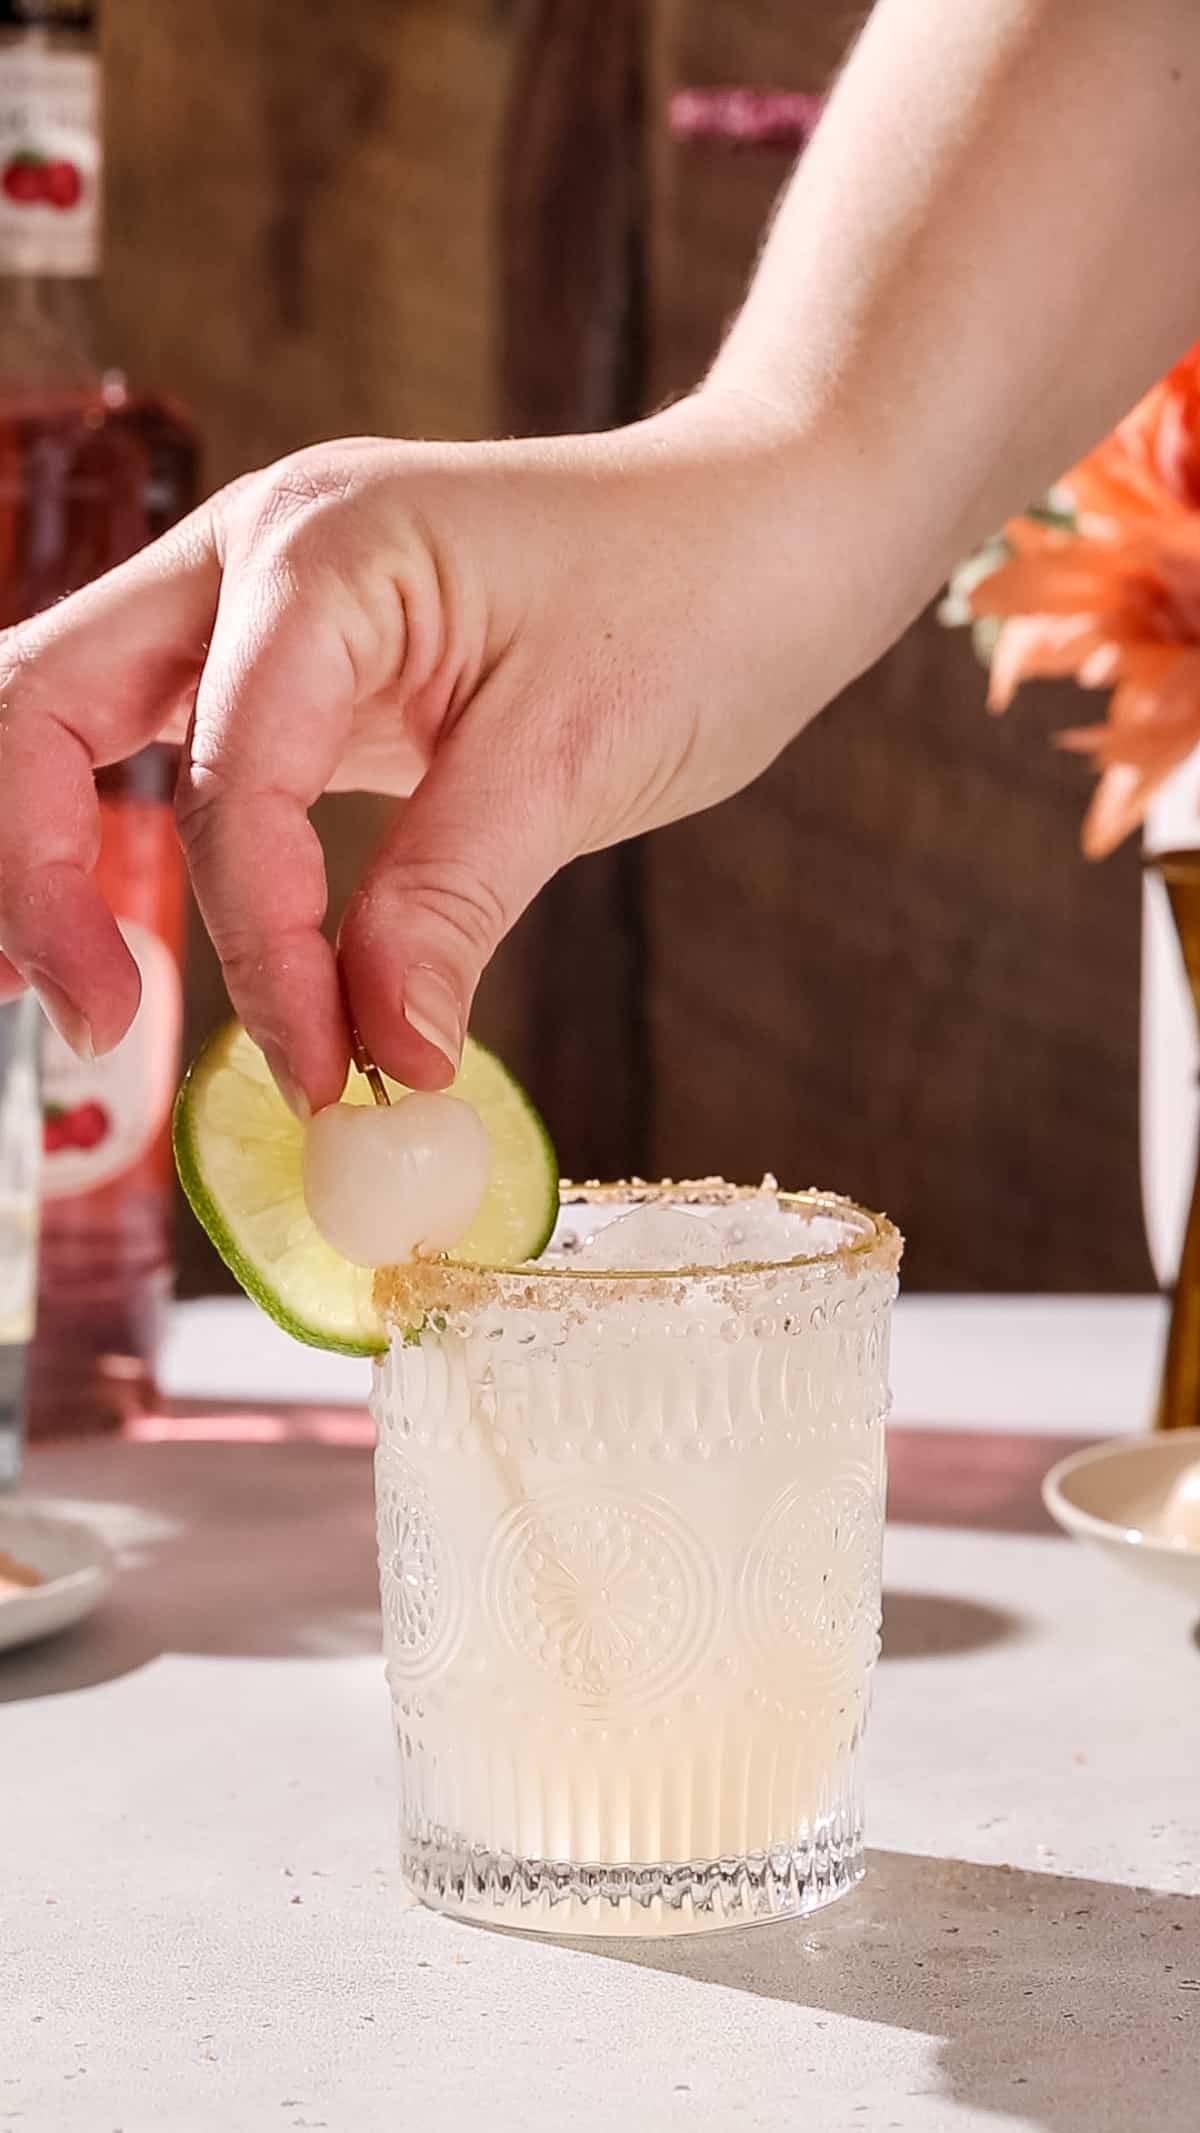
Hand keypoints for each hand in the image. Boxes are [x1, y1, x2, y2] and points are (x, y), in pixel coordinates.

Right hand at [0, 391, 886, 1111]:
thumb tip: (375, 1070)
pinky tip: (161, 932)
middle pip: (38, 705)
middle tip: (94, 1020)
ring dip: (55, 849)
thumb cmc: (700, 598)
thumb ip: (443, 909)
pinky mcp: (304, 661)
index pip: (227, 791)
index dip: (260, 958)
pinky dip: (150, 842)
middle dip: (34, 871)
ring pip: (75, 718)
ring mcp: (266, 602)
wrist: (778, 523)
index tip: (327, 1079)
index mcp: (315, 555)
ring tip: (86, 987)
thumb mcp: (571, 762)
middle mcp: (254, 559)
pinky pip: (177, 750)